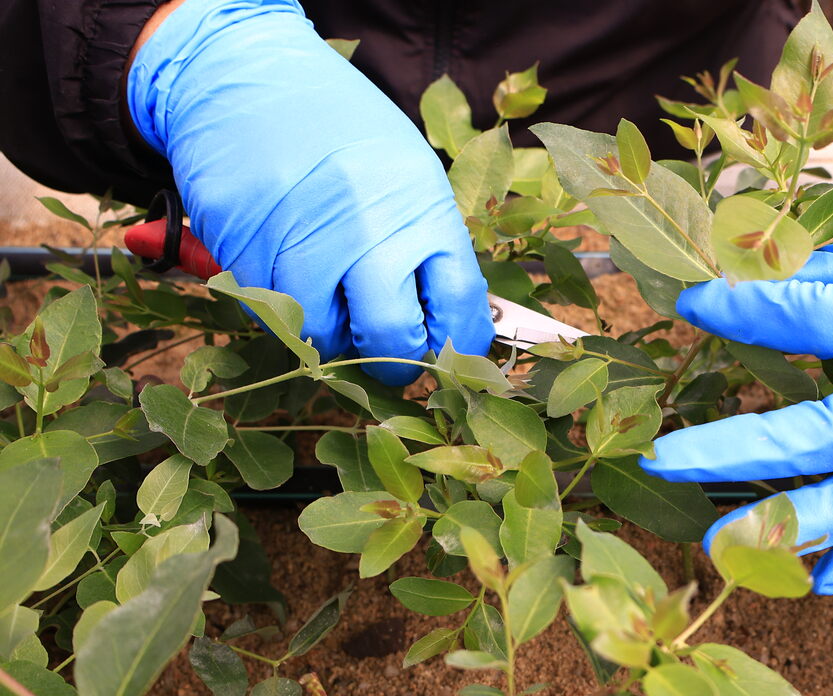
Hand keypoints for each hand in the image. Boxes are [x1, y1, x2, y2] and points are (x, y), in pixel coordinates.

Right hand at [127, 0, 492, 384]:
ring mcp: (302, 237)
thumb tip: (449, 319)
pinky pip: (271, 313)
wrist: (247, 73)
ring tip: (329, 297)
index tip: (447, 354)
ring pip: (323, 335)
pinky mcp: (245, 247)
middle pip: (391, 335)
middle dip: (392, 360)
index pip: (460, 303)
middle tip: (385, 353)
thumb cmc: (338, 127)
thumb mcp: (405, 171)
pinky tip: (287, 271)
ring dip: (329, 333)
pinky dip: (283, 309)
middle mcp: (366, 224)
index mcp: (420, 205)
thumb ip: (426, 242)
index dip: (457, 344)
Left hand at [642, 129, 832, 592]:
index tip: (693, 304)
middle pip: (832, 436)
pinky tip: (818, 582)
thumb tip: (737, 286)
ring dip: (795, 526)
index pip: (817, 322)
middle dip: (741, 450)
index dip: (747, 313)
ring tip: (722, 543)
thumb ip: (825, 270)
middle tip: (664, 457)